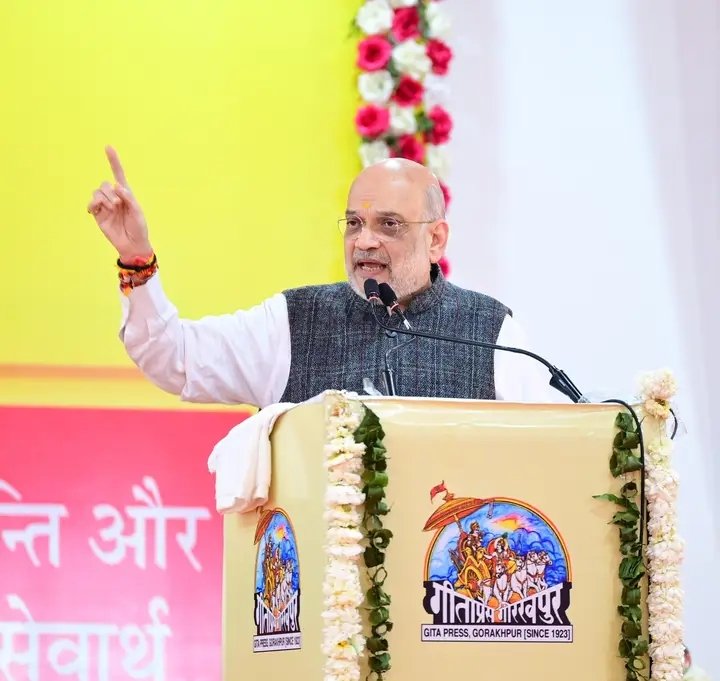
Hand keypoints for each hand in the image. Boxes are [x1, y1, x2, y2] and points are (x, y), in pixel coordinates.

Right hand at [87, 146, 152, 262]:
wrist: (132, 244)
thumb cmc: (138, 228)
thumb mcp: (138, 211)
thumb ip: (128, 197)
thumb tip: (116, 186)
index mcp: (126, 194)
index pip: (118, 174)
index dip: (113, 161)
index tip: (108, 147)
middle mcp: (114, 197)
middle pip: (105, 184)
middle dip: (111, 193)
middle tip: (118, 204)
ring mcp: (105, 205)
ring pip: (97, 191)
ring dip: (104, 198)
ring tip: (113, 209)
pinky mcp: (98, 214)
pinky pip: (91, 203)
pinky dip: (93, 204)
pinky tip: (96, 210)